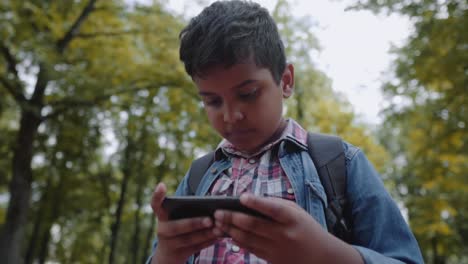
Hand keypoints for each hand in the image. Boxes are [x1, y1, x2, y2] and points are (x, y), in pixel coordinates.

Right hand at [150, 183, 219, 263]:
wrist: (169, 255)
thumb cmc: (178, 228)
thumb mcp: (176, 219)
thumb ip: (187, 211)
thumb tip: (210, 204)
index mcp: (162, 217)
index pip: (156, 204)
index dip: (157, 196)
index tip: (162, 185)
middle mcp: (162, 230)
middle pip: (176, 227)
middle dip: (194, 223)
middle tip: (209, 220)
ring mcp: (169, 244)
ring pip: (188, 240)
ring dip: (205, 234)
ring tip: (218, 229)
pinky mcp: (179, 255)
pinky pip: (195, 248)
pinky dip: (208, 242)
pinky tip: (219, 237)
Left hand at [213, 193, 362, 263]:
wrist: (321, 257)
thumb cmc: (306, 228)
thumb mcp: (297, 212)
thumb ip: (276, 205)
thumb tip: (252, 201)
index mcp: (292, 219)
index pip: (272, 209)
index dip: (257, 203)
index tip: (242, 197)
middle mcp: (283, 234)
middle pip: (254, 225)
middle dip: (233, 218)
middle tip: (217, 212)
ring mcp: (277, 249)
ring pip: (249, 238)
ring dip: (231, 230)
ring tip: (218, 222)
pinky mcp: (272, 259)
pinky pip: (251, 249)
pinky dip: (238, 241)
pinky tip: (228, 235)